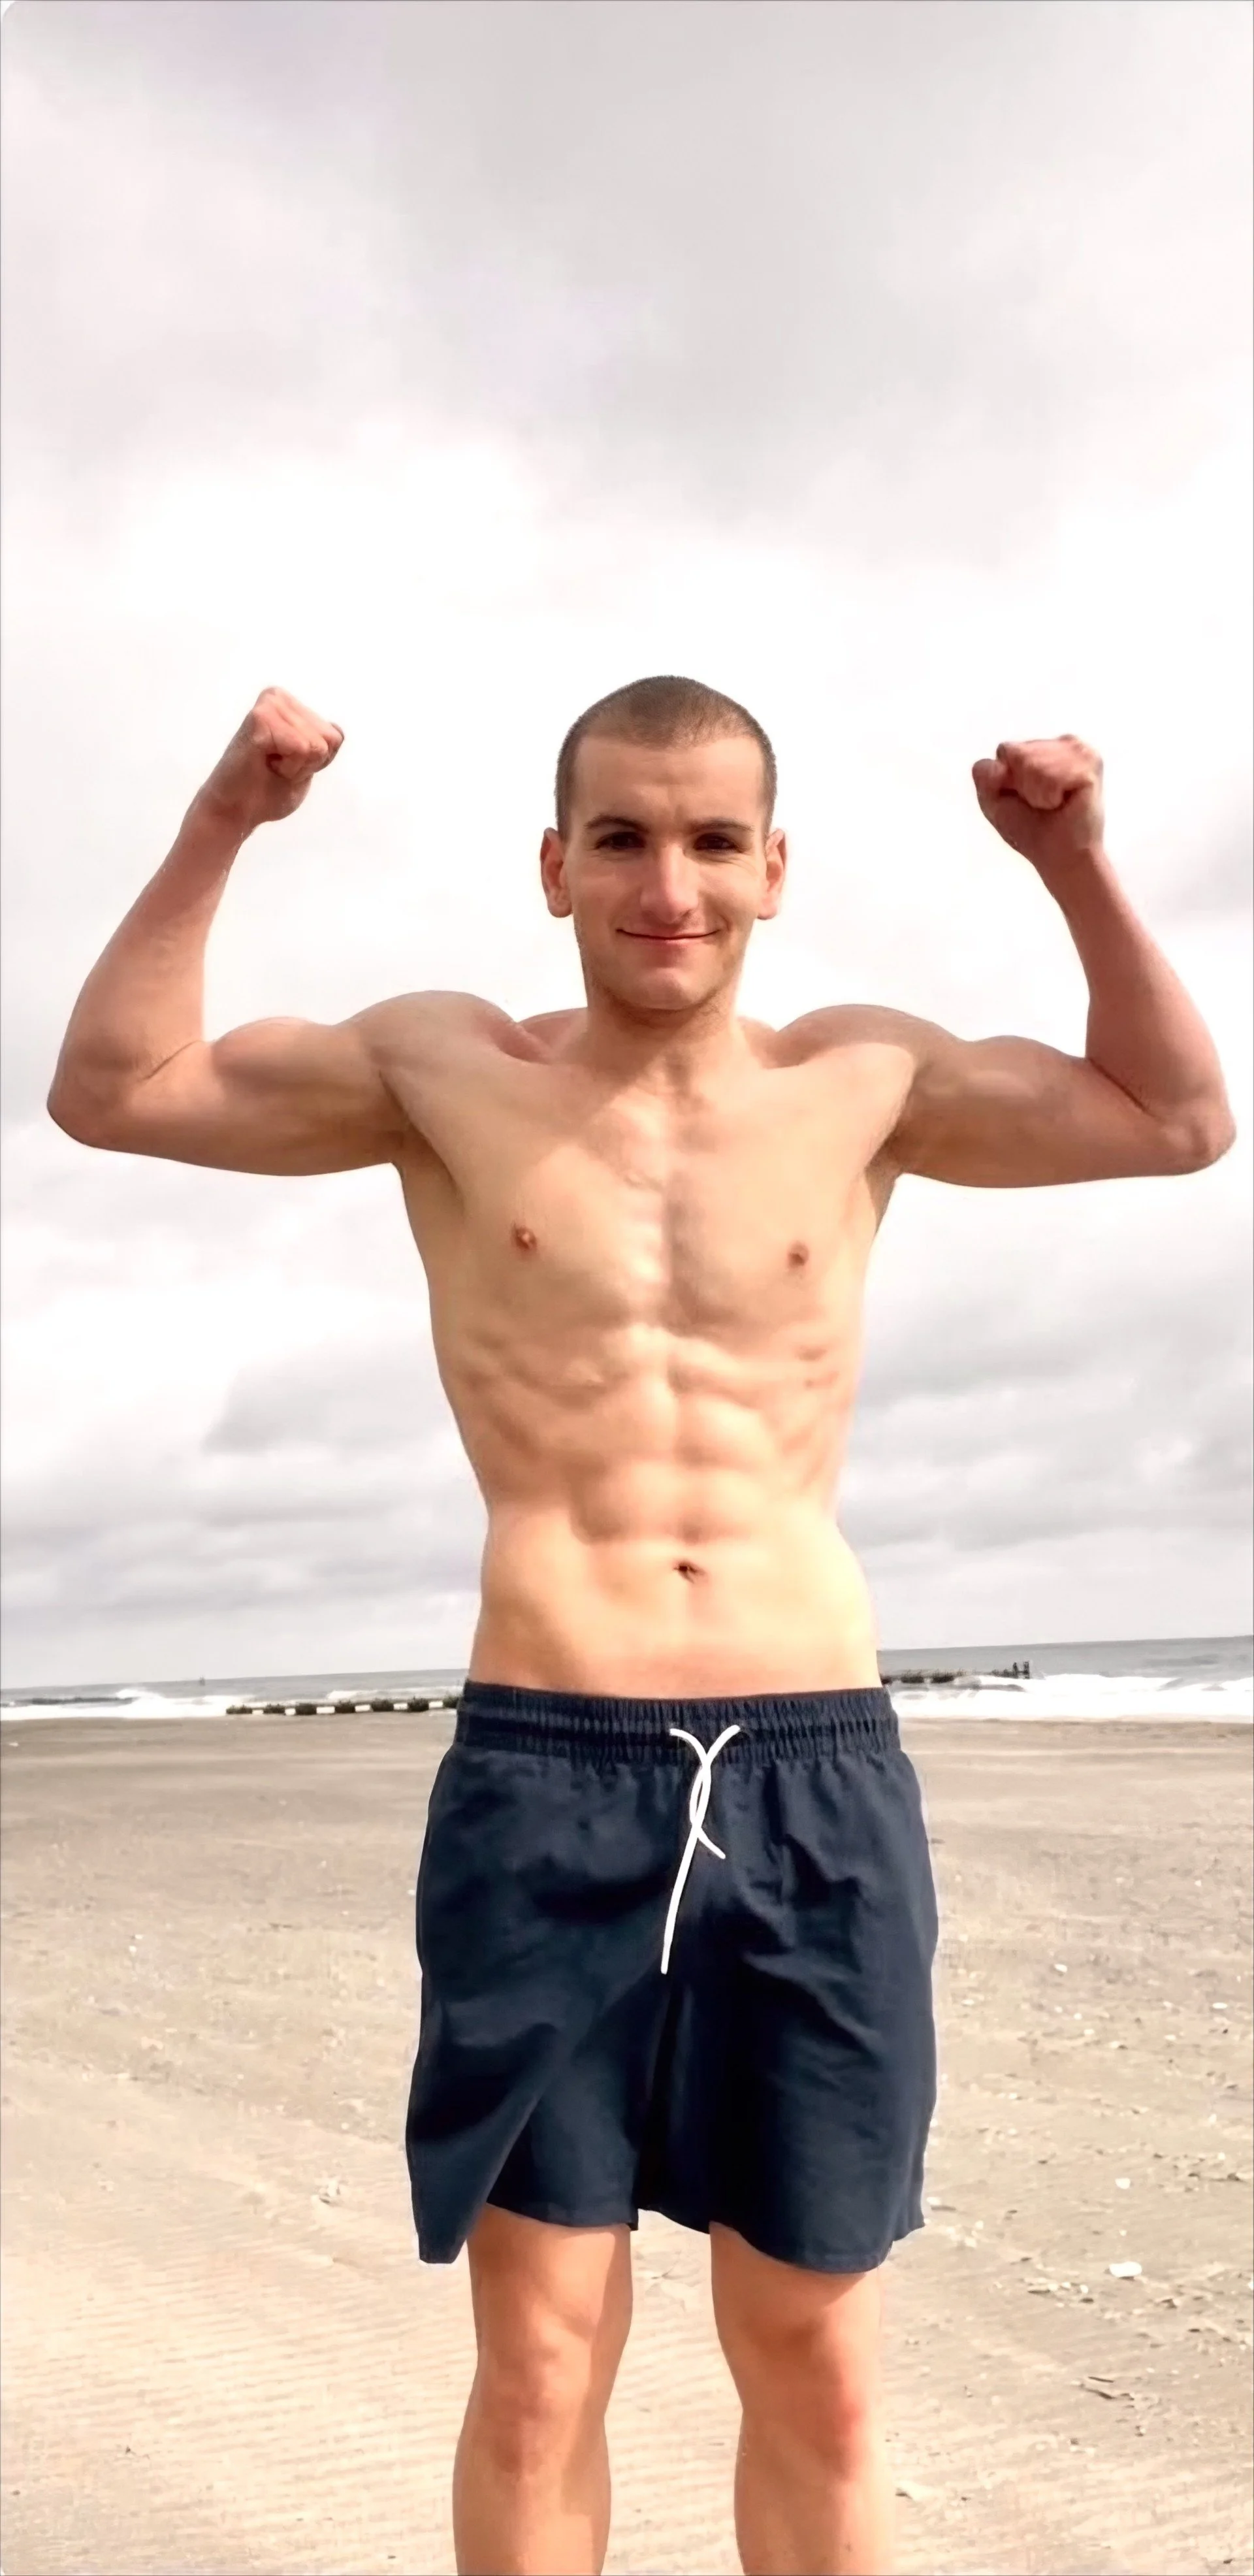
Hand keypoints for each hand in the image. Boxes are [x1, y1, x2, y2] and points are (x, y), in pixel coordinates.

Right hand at [195, 687, 343, 838]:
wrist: (235, 810)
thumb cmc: (267, 790)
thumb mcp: (307, 765)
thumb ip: (322, 744)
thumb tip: (336, 730)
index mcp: (289, 704)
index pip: (334, 735)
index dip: (317, 762)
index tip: (287, 765)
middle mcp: (278, 697)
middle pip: (329, 738)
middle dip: (308, 764)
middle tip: (277, 767)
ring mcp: (269, 705)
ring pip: (317, 745)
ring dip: (297, 766)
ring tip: (270, 766)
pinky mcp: (260, 719)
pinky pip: (302, 748)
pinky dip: (289, 768)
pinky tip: (265, 765)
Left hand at [972, 735, 1104, 875]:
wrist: (1060, 856)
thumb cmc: (1030, 830)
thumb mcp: (993, 801)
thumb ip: (984, 774)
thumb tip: (1001, 755)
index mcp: (1039, 748)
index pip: (1005, 750)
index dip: (1006, 781)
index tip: (1024, 799)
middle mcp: (1060, 744)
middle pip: (1017, 753)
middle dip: (1022, 785)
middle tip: (1041, 803)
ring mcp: (1078, 750)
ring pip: (1032, 763)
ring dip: (1037, 793)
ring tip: (1053, 804)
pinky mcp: (1091, 763)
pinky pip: (1051, 776)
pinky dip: (1050, 796)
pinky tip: (1064, 803)